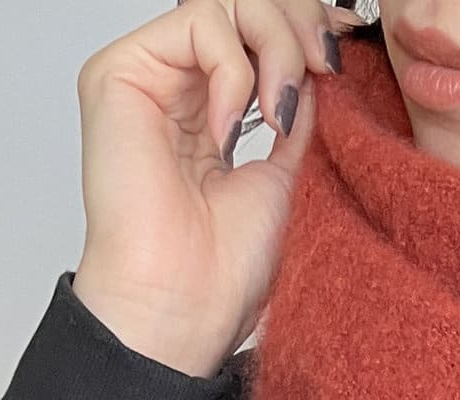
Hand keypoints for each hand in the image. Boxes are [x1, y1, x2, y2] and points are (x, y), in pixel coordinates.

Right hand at [71, 0, 363, 377]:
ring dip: (274, 46)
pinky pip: (198, 21)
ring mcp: (148, 77)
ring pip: (225, 1)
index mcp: (213, 109)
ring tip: (278, 116)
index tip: (341, 49)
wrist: (185, 308)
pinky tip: (228, 132)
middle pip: (244, 3)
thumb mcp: (290, 172)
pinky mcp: (118, 74)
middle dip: (296, 26)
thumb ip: (299, 107)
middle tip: (322, 71)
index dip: (304, 24)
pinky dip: (232, 71)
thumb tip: (322, 51)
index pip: (259, 29)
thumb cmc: (225, 270)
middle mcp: (178, 86)